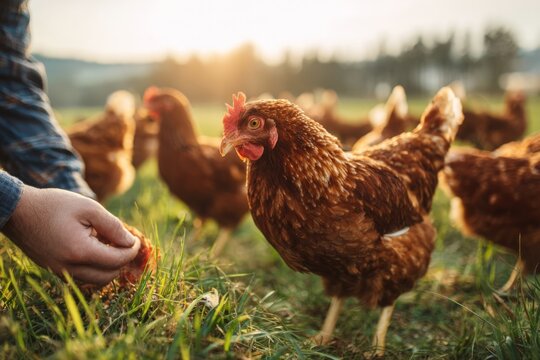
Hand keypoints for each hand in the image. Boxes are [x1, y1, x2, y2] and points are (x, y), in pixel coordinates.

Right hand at [3, 185, 140, 285]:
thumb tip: (130, 242)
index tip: (136, 239)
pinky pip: (82, 276)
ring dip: (108, 266)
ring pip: (96, 280)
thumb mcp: (89, 208)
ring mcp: (60, 272)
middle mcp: (69, 268)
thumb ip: (113, 226)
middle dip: (121, 261)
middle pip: (109, 276)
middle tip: (124, 243)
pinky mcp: (54, 271)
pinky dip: (94, 267)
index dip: (131, 251)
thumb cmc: (55, 205)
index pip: (117, 261)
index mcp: (79, 252)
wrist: (18, 211)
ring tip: (108, 244)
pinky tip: (94, 247)